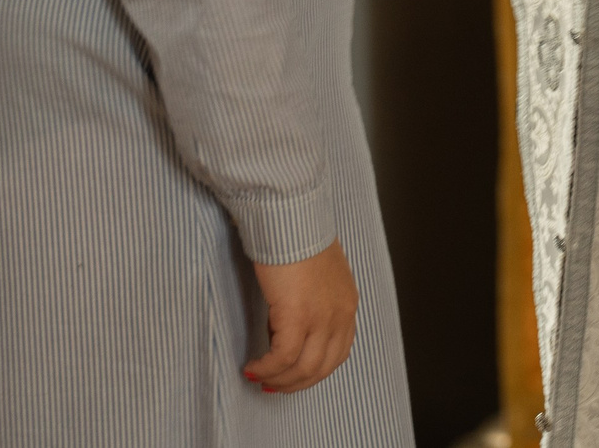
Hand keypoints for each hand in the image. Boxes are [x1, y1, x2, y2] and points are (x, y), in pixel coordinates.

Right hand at [244, 239, 357, 393]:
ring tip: (258, 376)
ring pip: (303, 368)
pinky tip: (252, 366)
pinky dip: (266, 368)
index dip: (313, 371)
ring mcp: (322, 318)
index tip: (291, 375)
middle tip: (271, 384)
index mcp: (347, 304)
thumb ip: (313, 298)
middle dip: (294, 382)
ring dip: (278, 379)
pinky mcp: (298, 316)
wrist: (290, 214)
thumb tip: (289, 320)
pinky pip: (282, 358)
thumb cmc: (296, 234)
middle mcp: (340, 314)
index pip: (338, 353)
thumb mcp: (317, 272)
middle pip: (321, 367)